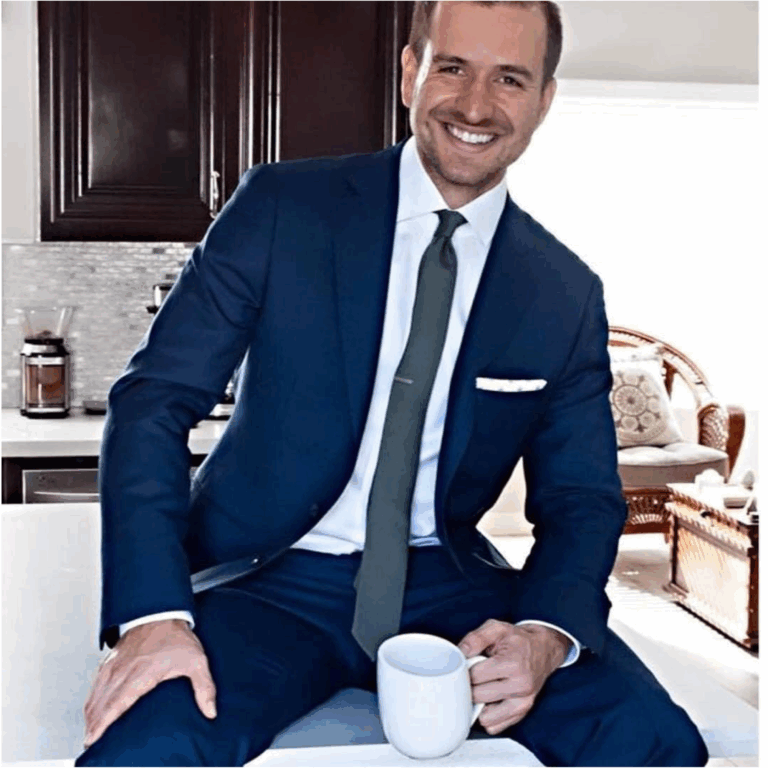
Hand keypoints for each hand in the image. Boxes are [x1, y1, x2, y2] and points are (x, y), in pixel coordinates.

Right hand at [83, 619, 215, 747]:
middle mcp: (123, 670)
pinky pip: (96, 683)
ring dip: (90, 714)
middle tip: (91, 742)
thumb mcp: (196, 661)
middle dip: (93, 725)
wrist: (162, 611)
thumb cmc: (177, 636)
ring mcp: (114, 664)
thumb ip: (204, 687)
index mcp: (141, 674)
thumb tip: (210, 711)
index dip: (102, 723)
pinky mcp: (111, 660)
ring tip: (90, 732)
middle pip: (101, 703)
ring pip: (95, 694)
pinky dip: (91, 698)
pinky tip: (92, 708)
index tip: (93, 738)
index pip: (116, 703)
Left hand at [457, 619, 569, 733]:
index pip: (475, 676)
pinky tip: (489, 698)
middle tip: (474, 674)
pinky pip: (495, 725)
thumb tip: (460, 652)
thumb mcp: (496, 628)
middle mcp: (521, 686)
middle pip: (478, 696)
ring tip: (482, 686)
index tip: (468, 663)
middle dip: (470, 685)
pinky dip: (487, 714)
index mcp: (513, 664)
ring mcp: (523, 702)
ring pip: (485, 717)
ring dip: (478, 704)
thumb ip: (476, 638)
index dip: (465, 669)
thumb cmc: (518, 639)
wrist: (543, 649)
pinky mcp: (522, 712)